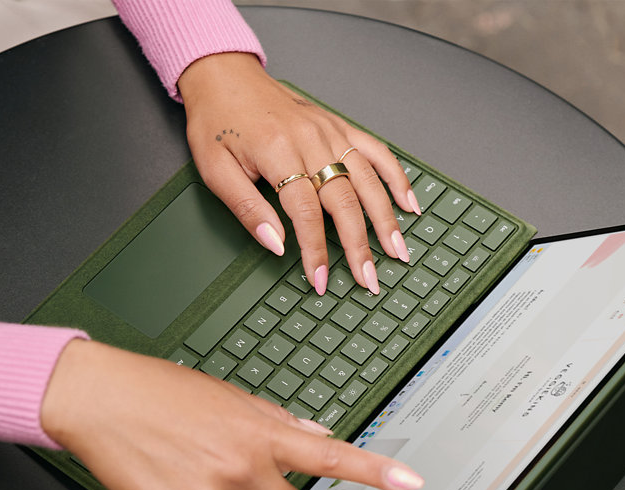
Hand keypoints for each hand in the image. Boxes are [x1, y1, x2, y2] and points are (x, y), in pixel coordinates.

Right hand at [40, 340, 423, 489]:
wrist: (98, 398)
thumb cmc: (160, 391)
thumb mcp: (226, 397)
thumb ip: (274, 422)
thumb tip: (313, 434)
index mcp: (260, 432)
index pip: (329, 455)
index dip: (374, 472)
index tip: (409, 482)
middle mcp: (242, 467)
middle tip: (239, 475)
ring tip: (192, 471)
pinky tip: (170, 484)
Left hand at [178, 52, 421, 295]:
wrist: (224, 75)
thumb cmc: (217, 121)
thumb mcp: (216, 170)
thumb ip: (248, 210)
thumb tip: (277, 245)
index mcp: (278, 151)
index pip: (306, 213)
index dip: (316, 250)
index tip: (320, 279)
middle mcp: (310, 140)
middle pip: (345, 201)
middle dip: (360, 246)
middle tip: (369, 279)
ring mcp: (329, 131)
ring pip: (367, 181)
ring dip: (386, 220)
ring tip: (398, 251)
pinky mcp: (338, 126)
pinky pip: (376, 152)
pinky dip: (396, 178)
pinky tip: (408, 203)